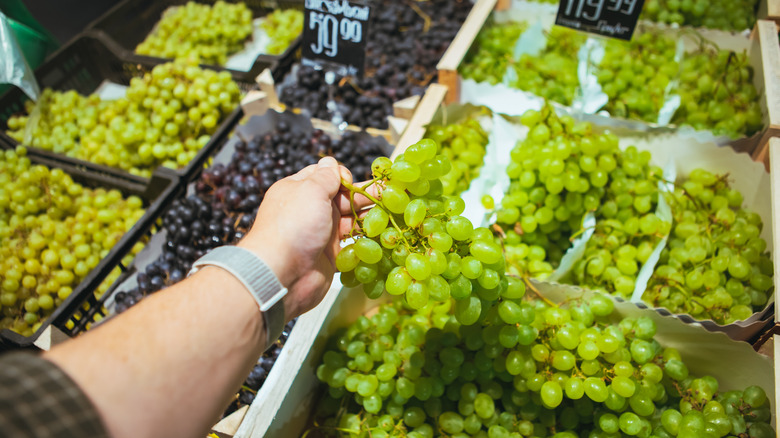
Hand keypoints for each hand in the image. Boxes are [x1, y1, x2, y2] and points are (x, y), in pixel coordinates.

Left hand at [238, 156, 372, 319]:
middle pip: (342, 198)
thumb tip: (330, 162)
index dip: (342, 176)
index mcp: (301, 191)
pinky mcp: (330, 256)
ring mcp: (321, 234)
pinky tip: (381, 237)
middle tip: (387, 196)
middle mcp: (311, 211)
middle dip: (363, 196)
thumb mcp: (310, 191)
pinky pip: (351, 245)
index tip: (352, 183)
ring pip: (349, 221)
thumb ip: (325, 176)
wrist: (282, 274)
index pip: (324, 175)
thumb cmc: (294, 227)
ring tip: (391, 215)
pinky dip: (364, 242)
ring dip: (368, 218)